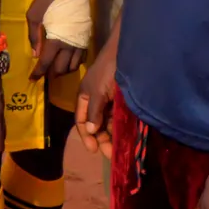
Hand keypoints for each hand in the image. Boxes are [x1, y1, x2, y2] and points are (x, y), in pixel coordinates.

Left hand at [26, 0, 86, 77]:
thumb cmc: (49, 1)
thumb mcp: (34, 16)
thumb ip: (34, 36)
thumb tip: (35, 54)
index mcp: (55, 40)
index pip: (46, 62)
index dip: (39, 73)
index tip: (32, 79)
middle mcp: (70, 46)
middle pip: (61, 69)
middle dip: (51, 73)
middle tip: (43, 73)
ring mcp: (80, 43)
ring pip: (73, 66)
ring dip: (63, 71)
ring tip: (54, 69)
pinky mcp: (86, 40)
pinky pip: (81, 59)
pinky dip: (73, 64)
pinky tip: (66, 61)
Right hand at [76, 38, 118, 158]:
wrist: (128, 54)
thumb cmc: (108, 70)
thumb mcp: (98, 91)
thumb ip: (93, 111)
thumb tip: (90, 130)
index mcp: (85, 98)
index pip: (81, 121)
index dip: (86, 136)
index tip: (94, 150)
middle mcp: (96, 102)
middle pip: (96, 125)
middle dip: (102, 139)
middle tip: (112, 154)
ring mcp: (110, 102)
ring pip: (109, 123)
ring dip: (113, 135)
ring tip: (122, 148)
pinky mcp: (123, 101)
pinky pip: (121, 118)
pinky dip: (123, 128)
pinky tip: (128, 136)